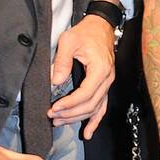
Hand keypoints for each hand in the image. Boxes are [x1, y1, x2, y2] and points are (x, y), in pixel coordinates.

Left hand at [48, 14, 115, 138]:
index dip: (70, 104)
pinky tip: (88, 133)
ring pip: (95, 108)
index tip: (54, 108)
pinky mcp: (104, 86)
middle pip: (90, 104)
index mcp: (100, 69)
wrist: (100, 27)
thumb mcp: (69, 41)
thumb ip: (62, 61)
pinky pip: (101, 107)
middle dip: (71, 113)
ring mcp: (107, 83)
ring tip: (59, 122)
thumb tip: (55, 82)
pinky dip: (95, 121)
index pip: (86, 93)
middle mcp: (107, 79)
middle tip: (52, 116)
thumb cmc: (85, 32)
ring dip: (78, 118)